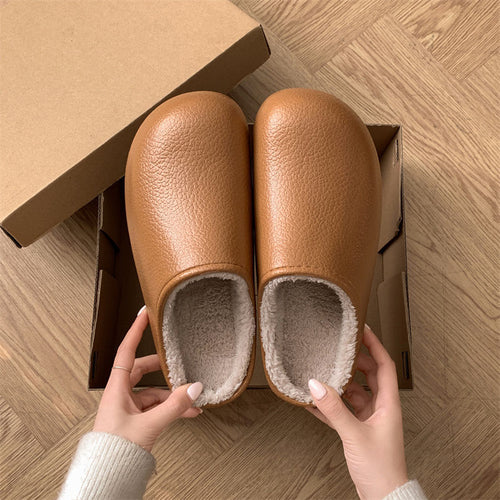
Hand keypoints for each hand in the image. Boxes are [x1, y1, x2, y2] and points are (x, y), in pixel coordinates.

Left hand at [93, 306, 202, 451]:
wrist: (107, 477)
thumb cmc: (114, 452)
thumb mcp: (148, 425)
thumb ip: (174, 406)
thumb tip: (194, 388)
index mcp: (116, 389)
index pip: (126, 351)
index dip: (135, 331)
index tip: (144, 314)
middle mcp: (121, 395)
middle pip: (142, 370)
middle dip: (162, 367)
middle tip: (176, 360)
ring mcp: (129, 408)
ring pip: (153, 391)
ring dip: (172, 394)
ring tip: (191, 398)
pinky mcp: (136, 420)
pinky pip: (156, 407)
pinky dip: (171, 408)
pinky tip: (188, 412)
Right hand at [307, 324, 407, 499]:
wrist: (383, 497)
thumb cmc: (381, 469)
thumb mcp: (355, 434)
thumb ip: (334, 409)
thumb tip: (316, 385)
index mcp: (388, 404)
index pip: (384, 365)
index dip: (375, 345)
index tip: (363, 329)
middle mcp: (381, 408)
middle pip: (369, 374)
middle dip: (354, 361)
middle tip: (338, 349)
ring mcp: (370, 419)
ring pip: (355, 392)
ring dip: (340, 383)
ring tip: (323, 373)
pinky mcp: (359, 430)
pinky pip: (344, 410)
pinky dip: (331, 404)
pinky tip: (315, 402)